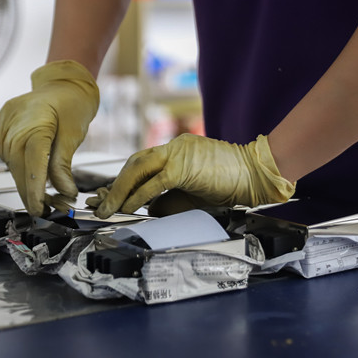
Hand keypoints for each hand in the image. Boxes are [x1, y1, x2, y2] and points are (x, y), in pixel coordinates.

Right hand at [0, 60, 98, 215]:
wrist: (61, 83)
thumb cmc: (71, 104)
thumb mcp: (74, 135)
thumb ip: (63, 165)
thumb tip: (64, 192)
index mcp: (33, 125)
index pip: (32, 165)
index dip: (35, 191)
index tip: (41, 209)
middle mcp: (13, 126)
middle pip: (19, 169)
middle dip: (32, 193)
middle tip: (49, 210)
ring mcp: (3, 126)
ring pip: (12, 165)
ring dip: (26, 182)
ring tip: (46, 197)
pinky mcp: (0, 128)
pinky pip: (9, 155)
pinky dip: (21, 168)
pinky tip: (34, 177)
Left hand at [88, 133, 295, 218]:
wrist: (257, 175)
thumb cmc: (231, 184)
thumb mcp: (194, 193)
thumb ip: (169, 198)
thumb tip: (146, 210)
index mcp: (176, 151)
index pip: (141, 163)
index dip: (122, 181)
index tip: (107, 196)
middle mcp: (174, 148)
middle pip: (134, 162)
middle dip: (114, 185)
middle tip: (99, 204)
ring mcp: (179, 154)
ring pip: (138, 168)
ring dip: (119, 190)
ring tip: (107, 208)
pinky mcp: (185, 166)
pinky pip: (154, 182)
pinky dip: (137, 195)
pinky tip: (126, 207)